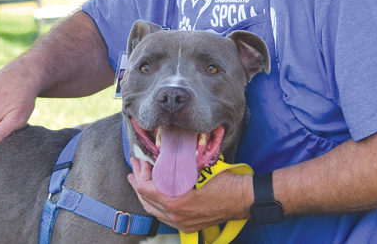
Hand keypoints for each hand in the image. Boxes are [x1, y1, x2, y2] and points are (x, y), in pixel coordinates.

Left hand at [127, 157, 252, 232]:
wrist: (242, 199)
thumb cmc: (225, 181)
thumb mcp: (201, 168)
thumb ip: (181, 164)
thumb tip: (166, 151)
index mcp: (177, 202)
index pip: (147, 189)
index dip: (141, 173)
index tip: (143, 160)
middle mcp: (176, 216)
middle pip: (146, 200)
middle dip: (138, 181)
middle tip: (135, 166)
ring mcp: (181, 223)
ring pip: (153, 210)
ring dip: (144, 193)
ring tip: (138, 179)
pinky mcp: (186, 225)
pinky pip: (163, 216)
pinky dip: (155, 203)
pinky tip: (154, 194)